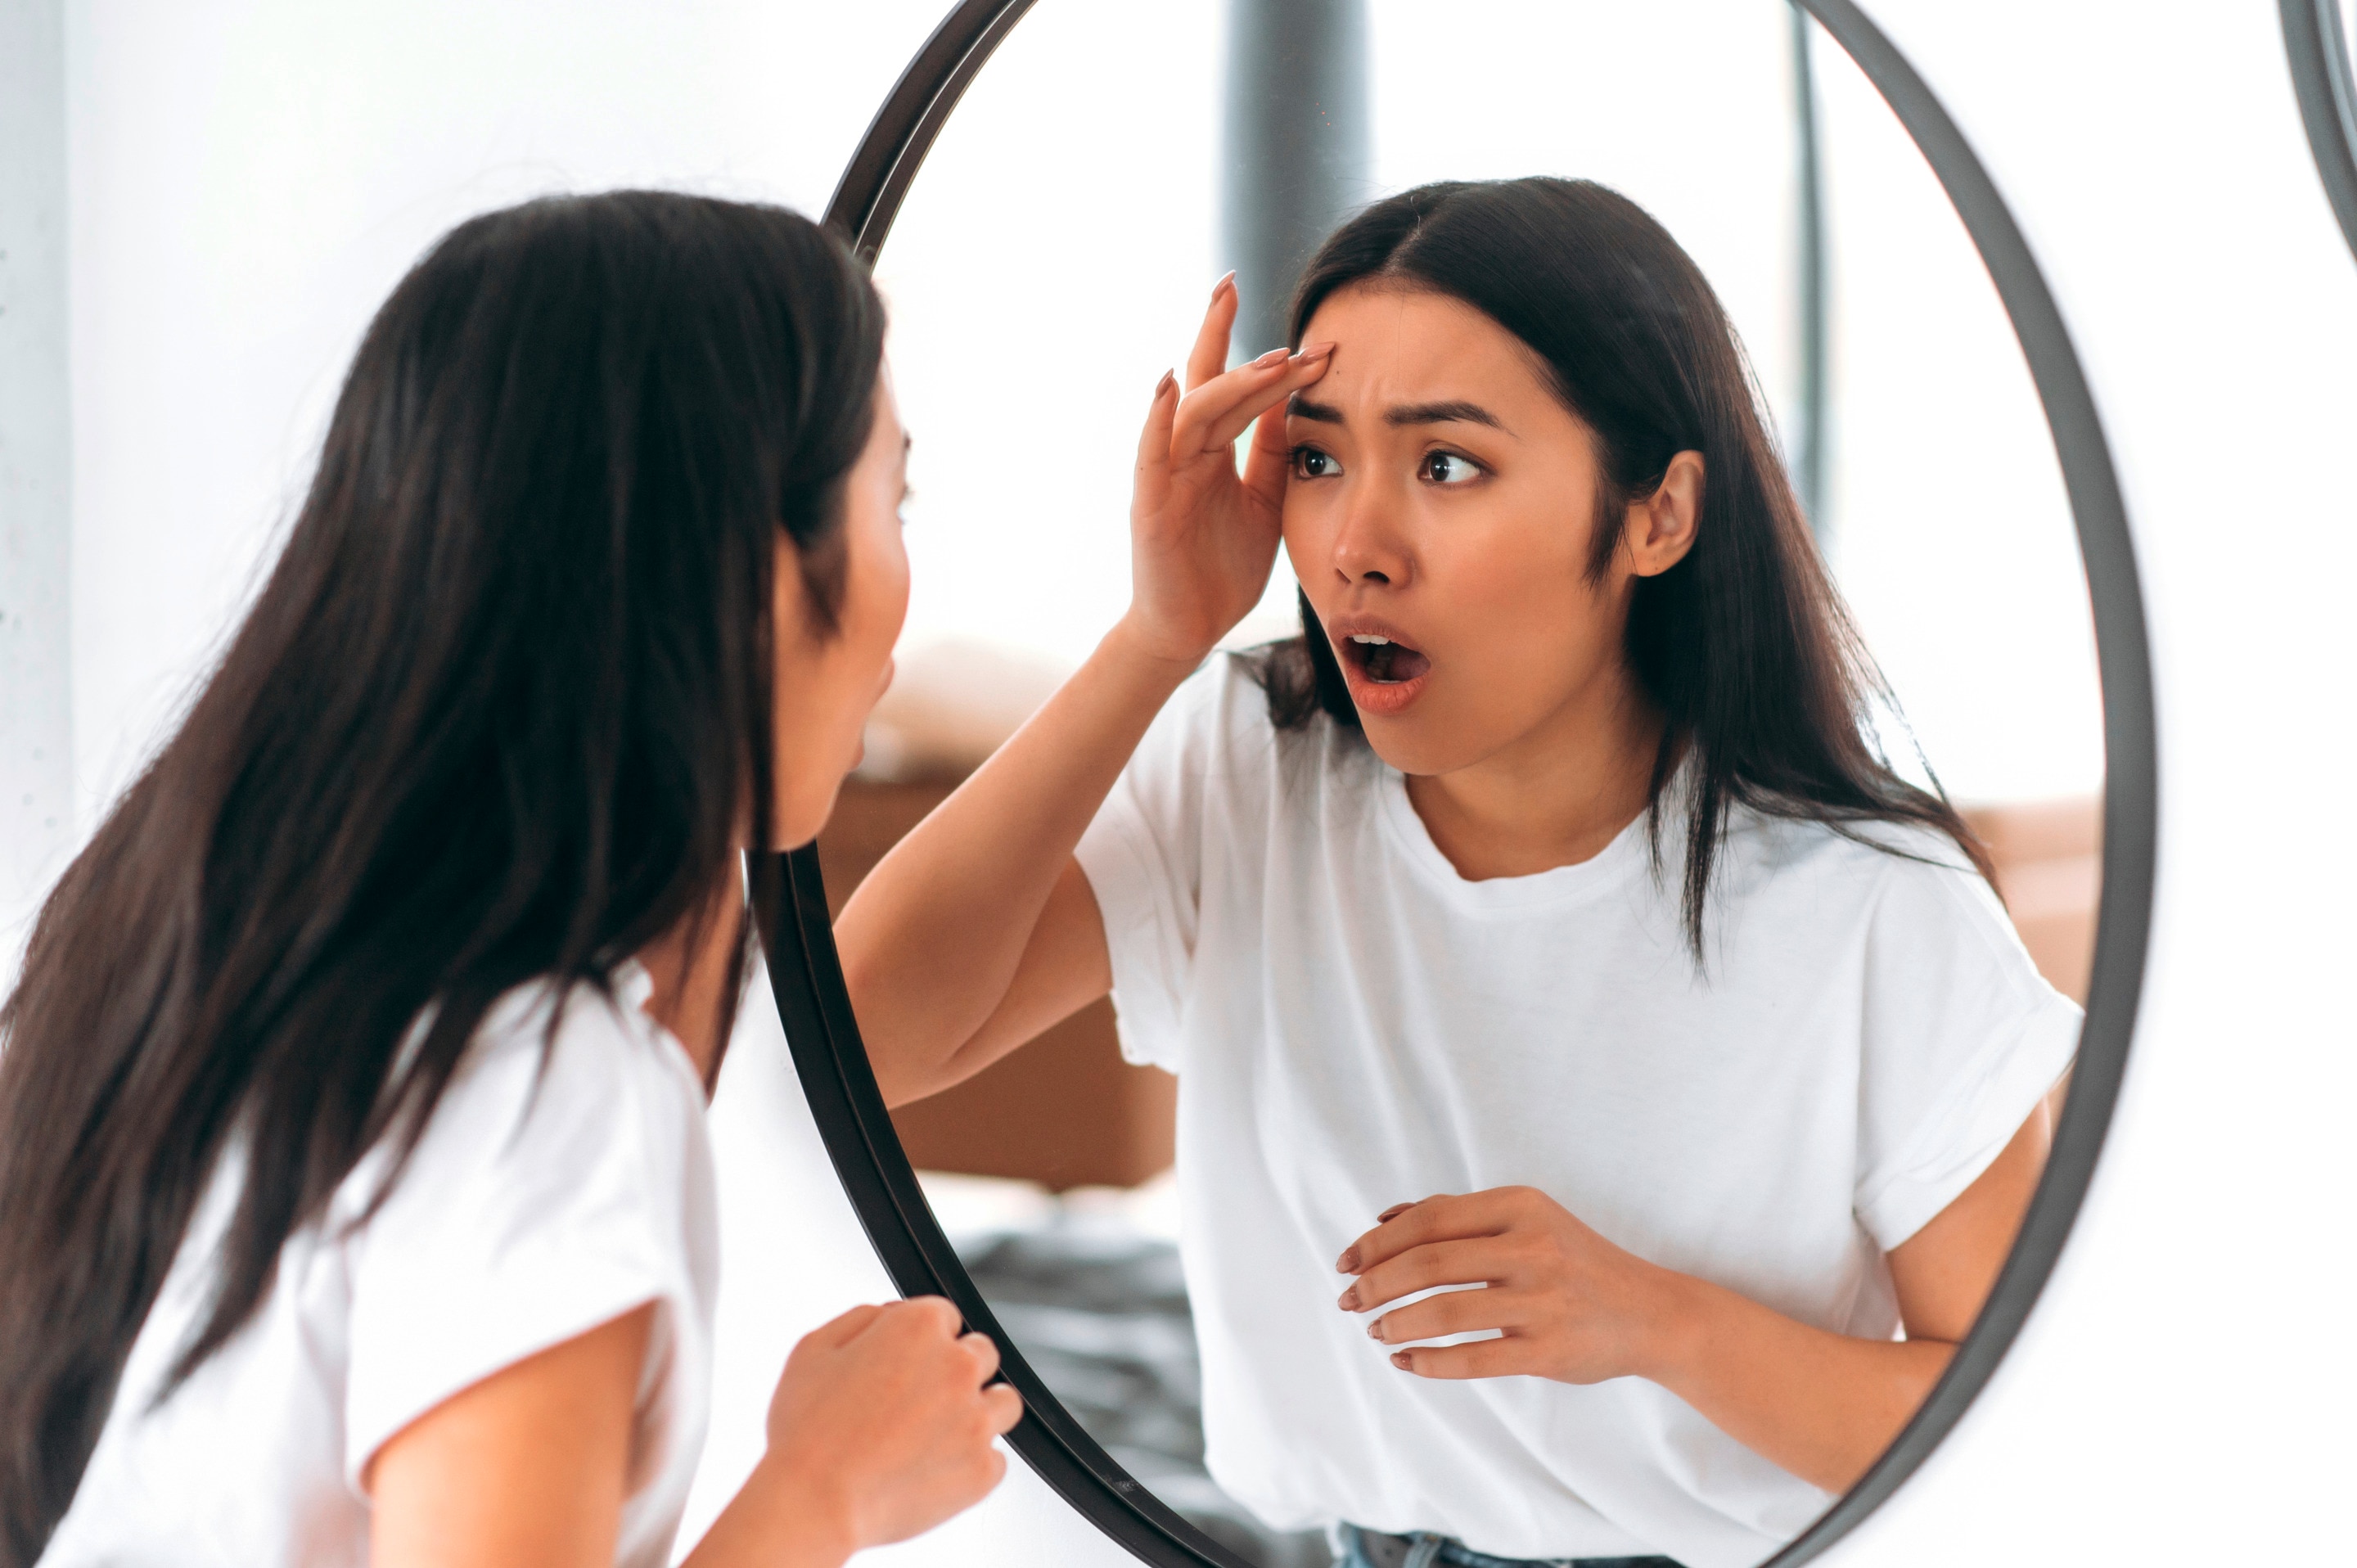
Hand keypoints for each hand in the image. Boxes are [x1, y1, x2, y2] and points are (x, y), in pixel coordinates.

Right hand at [762, 1298, 1022, 1551]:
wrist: (813, 1503)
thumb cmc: (806, 1429)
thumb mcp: (815, 1348)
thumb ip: (865, 1317)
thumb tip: (893, 1314)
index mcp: (920, 1326)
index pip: (946, 1316)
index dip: (921, 1341)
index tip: (902, 1366)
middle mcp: (958, 1365)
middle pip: (981, 1354)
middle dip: (954, 1371)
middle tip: (916, 1403)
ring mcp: (976, 1420)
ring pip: (1004, 1402)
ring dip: (979, 1412)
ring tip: (938, 1435)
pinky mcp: (983, 1470)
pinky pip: (996, 1459)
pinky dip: (971, 1465)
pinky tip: (934, 1471)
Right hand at [1122, 273, 1333, 665]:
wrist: (1189, 629)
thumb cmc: (1221, 569)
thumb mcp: (1264, 502)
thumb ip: (1273, 454)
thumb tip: (1294, 401)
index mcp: (1213, 452)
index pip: (1238, 391)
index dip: (1271, 362)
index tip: (1317, 339)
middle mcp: (1185, 453)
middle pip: (1210, 383)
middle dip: (1234, 343)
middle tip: (1260, 305)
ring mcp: (1165, 476)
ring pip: (1194, 412)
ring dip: (1228, 381)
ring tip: (1269, 361)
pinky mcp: (1150, 505)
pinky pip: (1150, 453)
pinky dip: (1158, 417)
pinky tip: (1169, 384)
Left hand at [1334, 1187, 1681, 1383]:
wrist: (1651, 1313)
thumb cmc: (1572, 1261)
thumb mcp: (1524, 1220)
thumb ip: (1456, 1215)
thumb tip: (1383, 1218)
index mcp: (1520, 1206)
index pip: (1428, 1219)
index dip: (1377, 1242)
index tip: (1345, 1263)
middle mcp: (1532, 1247)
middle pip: (1428, 1263)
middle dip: (1375, 1284)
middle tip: (1348, 1301)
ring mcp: (1543, 1301)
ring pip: (1444, 1312)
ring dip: (1396, 1323)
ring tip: (1375, 1330)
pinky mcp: (1549, 1350)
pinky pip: (1473, 1359)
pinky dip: (1428, 1362)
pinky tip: (1404, 1361)